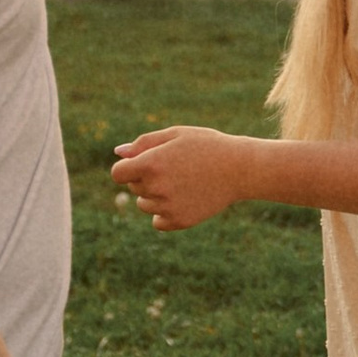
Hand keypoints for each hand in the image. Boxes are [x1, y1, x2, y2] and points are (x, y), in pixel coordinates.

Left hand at [112, 125, 263, 231]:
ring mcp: (168, 207)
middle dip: (145, 178)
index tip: (141, 164)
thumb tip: (118, 153)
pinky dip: (164, 213)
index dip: (127, 168)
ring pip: (144, 204)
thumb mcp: (176, 135)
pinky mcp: (180, 221)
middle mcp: (156, 187)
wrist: (239, 168)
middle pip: (133, 187)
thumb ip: (144, 143)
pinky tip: (181, 199)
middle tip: (173, 168)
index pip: (118, 173)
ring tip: (180, 182)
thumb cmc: (206, 146)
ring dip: (154, 195)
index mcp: (151, 163)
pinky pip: (157, 222)